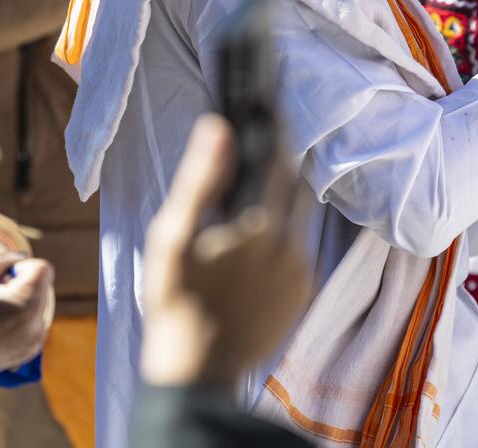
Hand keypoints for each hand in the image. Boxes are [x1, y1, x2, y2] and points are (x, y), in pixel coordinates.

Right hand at [0, 250, 53, 383]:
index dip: (20, 267)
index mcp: (25, 306)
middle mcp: (36, 325)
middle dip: (17, 283)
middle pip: (39, 286)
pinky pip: (31, 321)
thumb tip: (7, 254)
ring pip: (35, 302)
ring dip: (16, 299)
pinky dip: (17, 316)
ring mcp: (33, 341)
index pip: (41, 269)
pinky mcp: (28, 352)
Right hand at [140, 114, 309, 389]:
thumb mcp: (173, 236)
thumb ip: (200, 178)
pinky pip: (300, 242)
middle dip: (282, 156)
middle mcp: (292, 244)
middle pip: (296, 182)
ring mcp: (302, 270)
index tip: (268, 104)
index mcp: (262, 224)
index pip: (279, 157)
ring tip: (260, 175)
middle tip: (263, 135)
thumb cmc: (175, 301)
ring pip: (302, 212)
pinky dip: (286, 224)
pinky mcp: (304, 291)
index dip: (275, 128)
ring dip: (286, 190)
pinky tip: (261, 224)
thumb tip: (219, 126)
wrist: (197, 374)